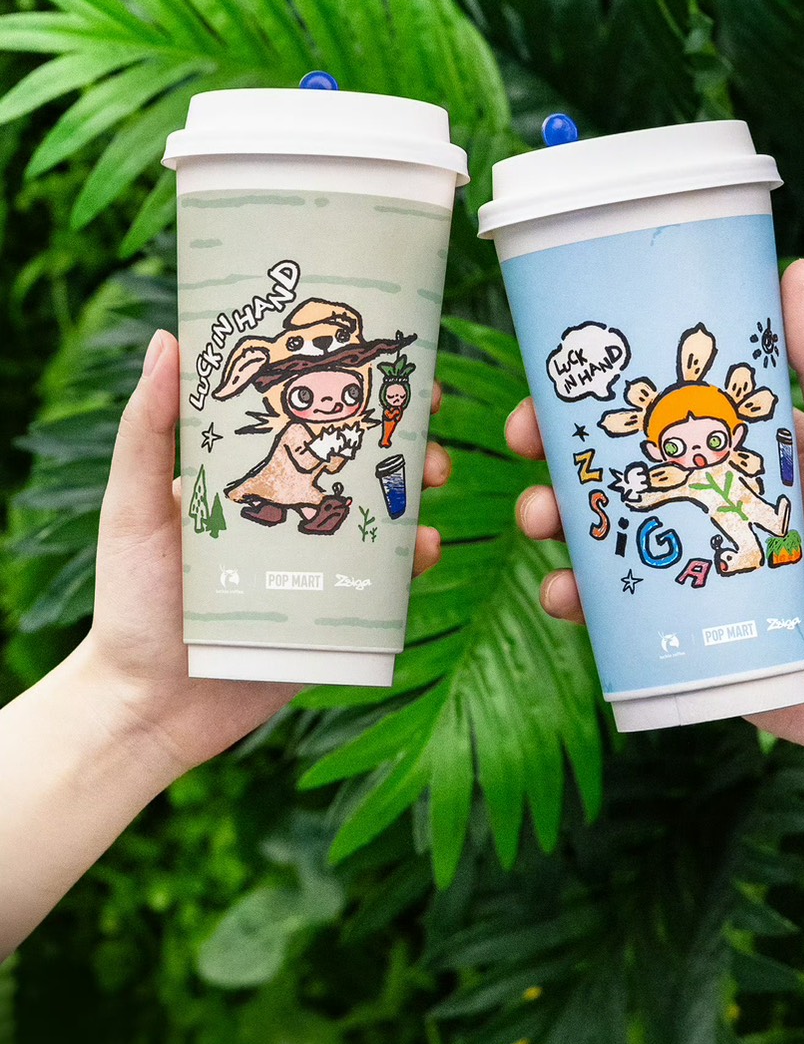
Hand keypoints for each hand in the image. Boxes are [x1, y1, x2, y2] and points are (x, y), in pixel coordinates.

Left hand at [83, 330, 449, 783]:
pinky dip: (416, 560)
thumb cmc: (130, 598)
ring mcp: (320, 561)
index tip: (384, 353)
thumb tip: (168, 338)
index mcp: (249, 474)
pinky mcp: (339, 614)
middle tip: (426, 416)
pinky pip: (391, 582)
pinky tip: (425, 549)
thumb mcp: (132, 504)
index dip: (350, 382)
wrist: (148, 705)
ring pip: (386, 512)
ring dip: (419, 488)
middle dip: (403, 430)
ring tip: (432, 479)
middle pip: (360, 456)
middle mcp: (293, 509)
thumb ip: (148, 428)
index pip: (307, 412)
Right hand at [508, 262, 803, 865]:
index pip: (663, 414)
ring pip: (606, 539)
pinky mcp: (686, 639)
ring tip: (542, 522)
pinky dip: (579, 602)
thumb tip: (796, 271)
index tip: (559, 377)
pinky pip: (617, 617)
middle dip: (562, 459)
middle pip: (618, 473)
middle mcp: (715, 510)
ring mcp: (697, 574)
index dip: (606, 394)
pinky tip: (563, 595)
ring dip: (558, 524)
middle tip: (529, 449)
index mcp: (749, 459)